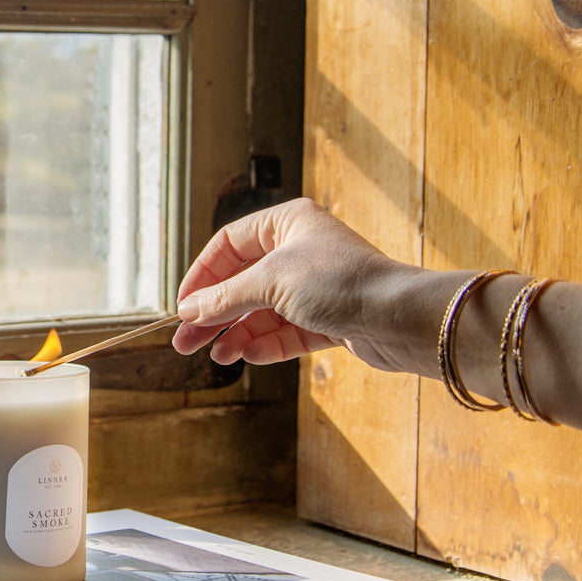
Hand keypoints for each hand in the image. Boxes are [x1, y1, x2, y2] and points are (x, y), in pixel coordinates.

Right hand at [171, 198, 414, 369]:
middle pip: (242, 283)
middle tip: (185, 343)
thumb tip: (188, 311)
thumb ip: (225, 298)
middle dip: (214, 315)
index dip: (202, 276)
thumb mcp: (270, 282)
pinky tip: (248, 356)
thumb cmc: (340, 281)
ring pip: (263, 312)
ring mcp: (315, 287)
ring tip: (218, 356)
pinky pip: (287, 332)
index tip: (182, 307)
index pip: (228, 245)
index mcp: (287, 223)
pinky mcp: (329, 320)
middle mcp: (300, 251)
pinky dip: (266, 345)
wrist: (399, 318)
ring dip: (238, 334)